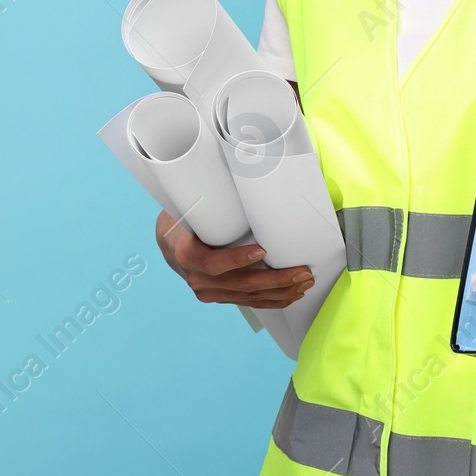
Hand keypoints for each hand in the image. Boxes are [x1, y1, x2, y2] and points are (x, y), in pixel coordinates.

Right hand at [154, 210, 314, 308]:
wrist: (170, 241)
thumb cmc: (186, 218)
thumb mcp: (190, 206)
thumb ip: (211, 200)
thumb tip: (244, 173)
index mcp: (186, 254)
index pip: (211, 262)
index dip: (237, 259)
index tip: (262, 251)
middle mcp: (196, 278)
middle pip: (239, 284)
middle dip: (276, 280)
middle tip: (302, 271)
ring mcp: (208, 291)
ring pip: (249, 296)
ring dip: (280, 292)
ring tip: (304, 282)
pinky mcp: (220, 296)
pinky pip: (248, 302)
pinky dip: (272, 299)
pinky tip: (290, 295)